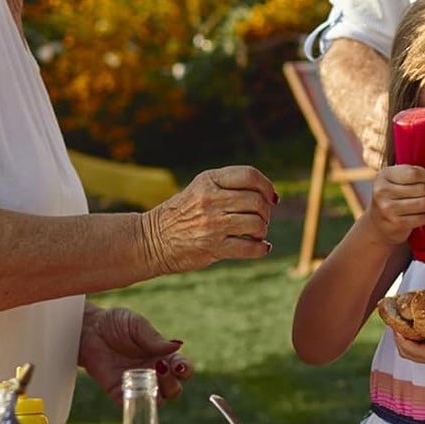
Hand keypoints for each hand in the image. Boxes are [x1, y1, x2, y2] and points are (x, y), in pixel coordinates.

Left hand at [78, 304, 192, 402]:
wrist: (88, 329)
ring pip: (157, 400)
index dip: (184, 370)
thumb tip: (177, 345)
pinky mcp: (118, 391)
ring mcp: (137, 384)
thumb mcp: (136, 325)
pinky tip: (132, 391)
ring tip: (149, 380)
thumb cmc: (115, 323)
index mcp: (162, 356)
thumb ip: (154, 338)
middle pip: (173, 389)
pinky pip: (130, 403)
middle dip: (172, 383)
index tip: (178, 366)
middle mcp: (153, 373)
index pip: (181, 368)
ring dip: (158, 395)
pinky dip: (135, 402)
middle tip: (160, 368)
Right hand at [145, 166, 276, 274]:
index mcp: (208, 181)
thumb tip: (269, 196)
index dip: (267, 186)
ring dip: (263, 230)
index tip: (272, 197)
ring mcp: (212, 224)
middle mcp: (210, 200)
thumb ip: (228, 187)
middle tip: (261, 219)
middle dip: (266, 212)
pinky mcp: (213, 247)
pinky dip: (261, 249)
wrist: (152, 239)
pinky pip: (250, 247)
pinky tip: (262, 247)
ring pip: (257, 223)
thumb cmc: (182, 213)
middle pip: (257, 201)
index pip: (249, 175)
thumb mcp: (200, 189)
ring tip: (257, 234)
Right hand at [366, 164, 424, 245]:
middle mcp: (383, 191)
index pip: (412, 173)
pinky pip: (422, 218)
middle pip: (420, 188)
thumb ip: (409, 174)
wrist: (378, 225)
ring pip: (423, 203)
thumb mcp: (393, 182)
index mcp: (383, 176)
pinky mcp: (396, 223)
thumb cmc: (391, 199)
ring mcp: (388, 208)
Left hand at [389, 297, 424, 372]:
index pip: (413, 350)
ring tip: (402, 318)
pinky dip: (413, 338)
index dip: (400, 337)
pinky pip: (420, 349)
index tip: (396, 321)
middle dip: (398, 336)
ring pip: (412, 352)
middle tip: (396, 316)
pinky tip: (415, 322)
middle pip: (408, 353)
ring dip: (404, 337)